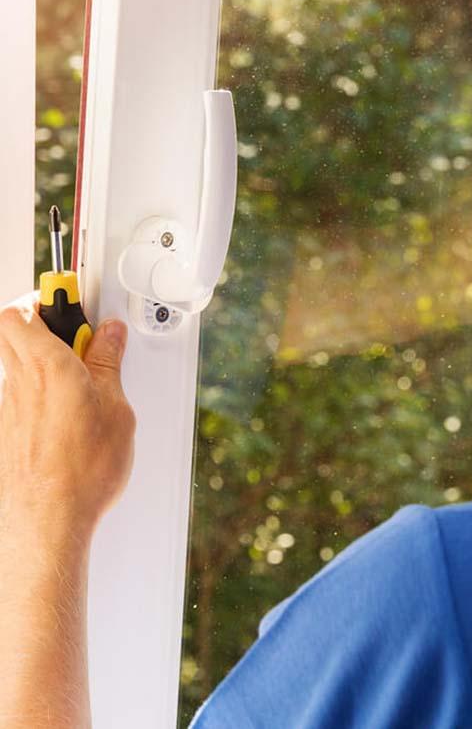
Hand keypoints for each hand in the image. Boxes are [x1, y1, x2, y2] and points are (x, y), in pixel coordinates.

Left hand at [0, 297, 134, 541]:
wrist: (44, 523)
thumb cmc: (80, 470)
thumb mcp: (115, 407)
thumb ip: (107, 364)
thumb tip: (108, 336)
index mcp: (48, 365)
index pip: (27, 310)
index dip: (48, 297)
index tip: (72, 295)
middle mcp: (18, 382)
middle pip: (9, 330)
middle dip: (37, 319)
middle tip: (72, 328)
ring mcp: (7, 408)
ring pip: (13, 363)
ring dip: (39, 358)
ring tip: (77, 375)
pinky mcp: (5, 433)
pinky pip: (17, 396)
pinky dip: (37, 392)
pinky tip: (65, 413)